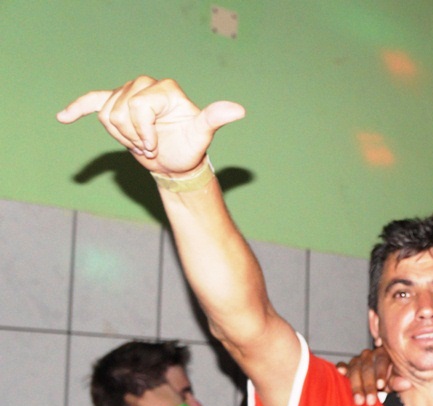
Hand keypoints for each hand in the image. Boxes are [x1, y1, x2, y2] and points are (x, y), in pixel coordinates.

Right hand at [56, 76, 244, 175]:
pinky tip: (63, 117)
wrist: (176, 161)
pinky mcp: (115, 106)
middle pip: (119, 110)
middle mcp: (146, 85)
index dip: (142, 131)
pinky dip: (77, 109)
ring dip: (122, 136)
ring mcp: (129, 95)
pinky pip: (92, 102)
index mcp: (166, 89)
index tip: (153, 146)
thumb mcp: (202, 135)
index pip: (137, 107)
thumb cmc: (190, 148)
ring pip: (107, 115)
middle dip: (132, 135)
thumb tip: (238, 110)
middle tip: (149, 146)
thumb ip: (214, 118)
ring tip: (141, 143)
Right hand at [125, 383, 185, 405]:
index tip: (133, 402)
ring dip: (153, 394)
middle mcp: (147, 392)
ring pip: (151, 390)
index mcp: (141, 402)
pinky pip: (160, 387)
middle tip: (153, 404)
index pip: (128, 397)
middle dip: (144, 398)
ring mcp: (156, 388)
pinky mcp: (165, 385)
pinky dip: (161, 391)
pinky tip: (166, 396)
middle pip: (142, 394)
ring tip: (161, 400)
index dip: (129, 400)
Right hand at [336, 346, 409, 405]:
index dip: (381, 373)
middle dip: (368, 386)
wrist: (378, 384)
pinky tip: (341, 372)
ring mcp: (356, 360)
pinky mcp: (346, 366)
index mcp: (383, 354)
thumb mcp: (395, 382)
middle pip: (367, 368)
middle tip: (370, 401)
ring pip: (355, 370)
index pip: (382, 361)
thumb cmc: (388, 381)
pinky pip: (342, 366)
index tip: (381, 386)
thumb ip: (398, 382)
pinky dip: (341, 369)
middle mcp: (369, 355)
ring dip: (356, 386)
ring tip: (359, 401)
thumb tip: (406, 383)